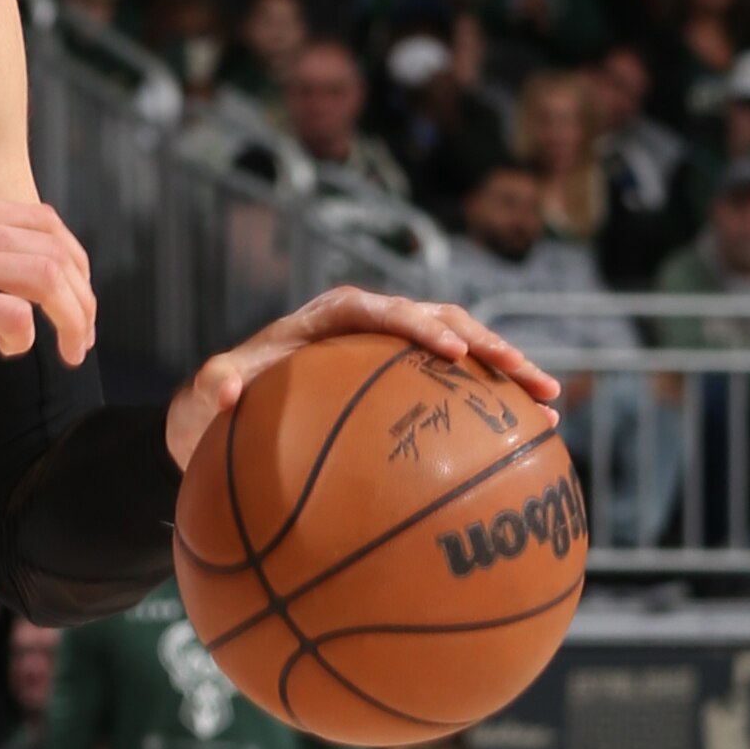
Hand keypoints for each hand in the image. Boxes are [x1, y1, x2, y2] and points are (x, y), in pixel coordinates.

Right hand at [0, 192, 95, 373]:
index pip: (43, 222)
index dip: (74, 262)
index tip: (76, 301)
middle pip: (56, 250)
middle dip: (83, 298)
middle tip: (83, 338)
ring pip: (47, 277)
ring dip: (72, 318)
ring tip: (71, 351)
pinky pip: (14, 314)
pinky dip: (26, 338)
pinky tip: (9, 354)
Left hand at [165, 285, 560, 476]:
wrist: (228, 422)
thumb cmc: (215, 410)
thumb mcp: (199, 402)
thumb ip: (209, 388)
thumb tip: (229, 385)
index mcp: (328, 317)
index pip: (379, 310)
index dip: (418, 325)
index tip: (452, 352)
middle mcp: (369, 324)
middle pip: (440, 321)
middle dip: (487, 344)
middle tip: (524, 374)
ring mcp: (393, 352)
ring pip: (463, 349)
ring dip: (507, 371)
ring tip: (551, 401)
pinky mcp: (407, 382)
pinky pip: (457, 388)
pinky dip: (493, 406)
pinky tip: (535, 438)